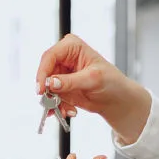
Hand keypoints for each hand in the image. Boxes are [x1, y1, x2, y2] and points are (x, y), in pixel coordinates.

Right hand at [35, 35, 150, 144]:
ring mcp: (61, 73)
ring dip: (53, 102)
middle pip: (45, 72)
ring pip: (47, 88)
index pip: (50, 56)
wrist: (116, 99)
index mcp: (72, 46)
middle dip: (47, 91)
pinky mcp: (60, 88)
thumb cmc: (111, 81)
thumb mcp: (92, 79)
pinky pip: (51, 98)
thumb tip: (51, 83)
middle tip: (50, 104)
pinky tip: (68, 111)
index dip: (43, 72)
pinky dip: (57, 107)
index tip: (41, 89)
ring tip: (65, 111)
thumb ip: (70, 81)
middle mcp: (64, 58)